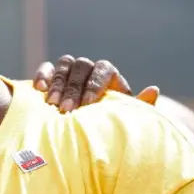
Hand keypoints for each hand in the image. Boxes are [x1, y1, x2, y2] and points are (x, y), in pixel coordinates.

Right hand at [33, 55, 159, 112]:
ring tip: (52, 105)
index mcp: (109, 74)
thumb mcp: (125, 117)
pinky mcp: (50, 76)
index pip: (103, 68)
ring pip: (63, 65)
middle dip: (73, 89)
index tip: (88, 104)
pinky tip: (39, 90)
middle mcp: (88, 68)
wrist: (89, 128)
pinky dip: (43, 76)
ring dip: (58, 84)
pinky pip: (46, 68)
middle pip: (81, 66)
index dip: (95, 83)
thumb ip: (138, 106)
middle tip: (67, 110)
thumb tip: (153, 89)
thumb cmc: (110, 123)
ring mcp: (69, 70)